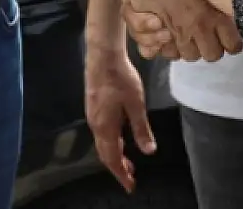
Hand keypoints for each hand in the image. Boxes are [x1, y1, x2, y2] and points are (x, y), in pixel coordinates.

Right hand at [85, 44, 155, 192]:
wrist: (103, 56)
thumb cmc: (121, 79)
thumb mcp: (136, 104)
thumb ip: (141, 128)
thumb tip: (149, 151)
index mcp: (105, 128)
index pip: (112, 159)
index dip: (121, 174)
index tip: (130, 186)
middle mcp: (96, 125)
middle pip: (105, 154)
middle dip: (118, 168)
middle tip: (131, 177)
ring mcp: (93, 116)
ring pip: (102, 144)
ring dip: (115, 155)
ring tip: (128, 162)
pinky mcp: (93, 108)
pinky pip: (101, 134)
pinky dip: (111, 143)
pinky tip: (120, 138)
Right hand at [128, 0, 242, 57]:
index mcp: (213, 15)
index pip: (233, 46)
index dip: (232, 41)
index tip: (230, 34)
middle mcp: (196, 29)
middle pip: (212, 55)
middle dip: (210, 46)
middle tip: (205, 31)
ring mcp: (173, 35)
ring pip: (185, 55)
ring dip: (183, 45)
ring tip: (181, 29)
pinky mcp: (148, 36)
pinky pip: (153, 52)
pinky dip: (153, 45)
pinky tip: (156, 30)